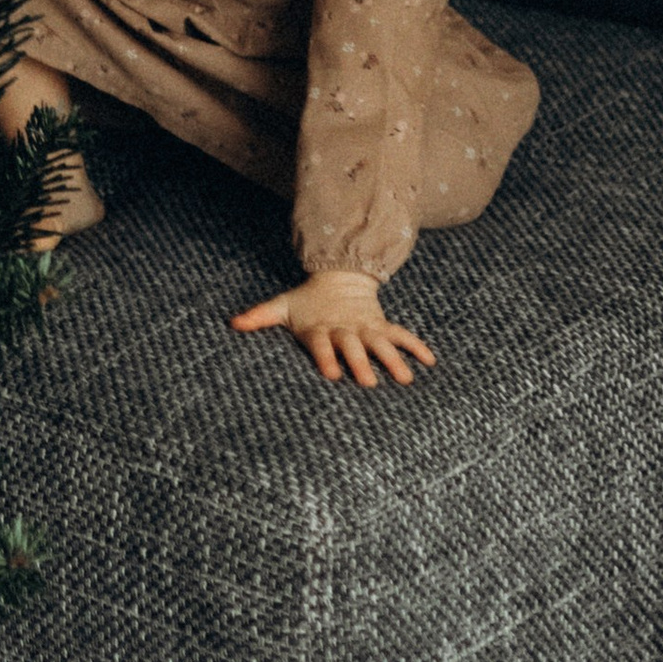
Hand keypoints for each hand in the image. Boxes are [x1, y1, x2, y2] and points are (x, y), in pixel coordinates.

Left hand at [231, 270, 436, 387]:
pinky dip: (416, 346)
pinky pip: (402, 335)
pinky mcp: (382, 326)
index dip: (325, 357)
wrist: (338, 278)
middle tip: (368, 384)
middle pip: (353, 346)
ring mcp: (366, 327)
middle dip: (360, 362)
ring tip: (406, 379)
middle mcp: (345, 329)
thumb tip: (232, 322)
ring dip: (393, 360)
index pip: (321, 343)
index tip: (331, 375)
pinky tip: (431, 362)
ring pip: (381, 343)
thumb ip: (259, 316)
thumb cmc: (306, 302)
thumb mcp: (282, 306)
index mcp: (320, 328)